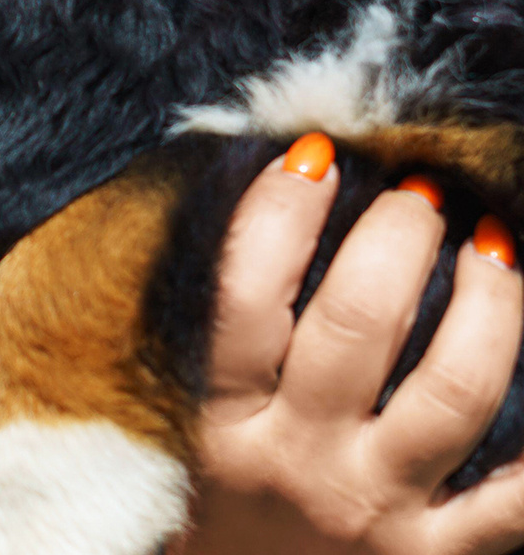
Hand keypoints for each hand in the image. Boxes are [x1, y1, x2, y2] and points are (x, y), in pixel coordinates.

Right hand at [176, 136, 523, 554]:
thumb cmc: (211, 504)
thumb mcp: (180, 427)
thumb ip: (208, 339)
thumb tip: (255, 201)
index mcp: (218, 423)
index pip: (244, 294)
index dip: (281, 210)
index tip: (316, 155)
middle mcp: (296, 463)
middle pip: (355, 325)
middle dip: (400, 235)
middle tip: (419, 192)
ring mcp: (374, 508)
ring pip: (456, 390)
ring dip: (490, 302)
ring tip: (494, 245)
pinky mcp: (435, 554)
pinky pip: (519, 496)